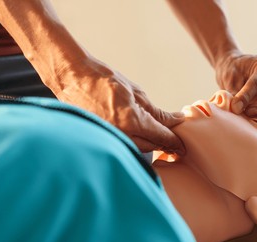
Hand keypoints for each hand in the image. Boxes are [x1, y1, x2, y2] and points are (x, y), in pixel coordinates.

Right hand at [57, 58, 184, 153]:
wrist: (73, 78)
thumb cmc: (104, 80)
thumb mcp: (136, 93)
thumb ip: (157, 112)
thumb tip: (175, 120)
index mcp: (131, 121)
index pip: (161, 137)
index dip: (174, 141)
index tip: (183, 145)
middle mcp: (121, 134)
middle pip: (151, 146)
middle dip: (164, 144)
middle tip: (174, 142)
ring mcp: (110, 138)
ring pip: (138, 149)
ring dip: (150, 145)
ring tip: (159, 139)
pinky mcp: (102, 139)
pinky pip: (125, 145)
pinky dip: (135, 143)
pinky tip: (140, 138)